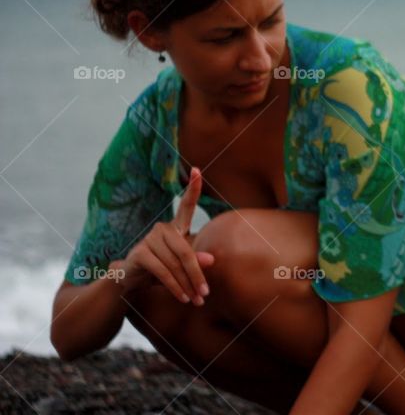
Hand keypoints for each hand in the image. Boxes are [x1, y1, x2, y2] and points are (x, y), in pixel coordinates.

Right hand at [119, 167, 213, 304]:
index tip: (199, 170)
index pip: (185, 206)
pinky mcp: (140, 254)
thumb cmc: (159, 272)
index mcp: (174, 229)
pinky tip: (182, 297)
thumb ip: (195, 262)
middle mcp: (162, 230)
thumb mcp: (180, 268)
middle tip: (207, 294)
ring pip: (176, 264)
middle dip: (197, 274)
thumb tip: (212, 260)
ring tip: (196, 300)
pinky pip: (163, 272)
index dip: (193, 188)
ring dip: (187, 285)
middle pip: (187, 251)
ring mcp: (149, 240)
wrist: (127, 283)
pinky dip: (175, 287)